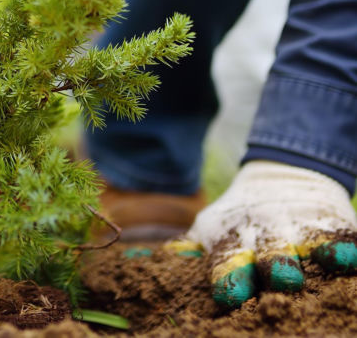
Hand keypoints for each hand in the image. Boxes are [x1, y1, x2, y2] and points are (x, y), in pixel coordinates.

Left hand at [170, 160, 356, 307]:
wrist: (280, 177)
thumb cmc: (240, 221)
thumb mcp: (211, 230)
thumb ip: (187, 250)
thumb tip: (136, 262)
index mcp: (233, 242)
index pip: (228, 263)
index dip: (229, 278)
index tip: (229, 295)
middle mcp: (266, 237)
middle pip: (269, 255)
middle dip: (273, 266)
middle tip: (279, 278)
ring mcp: (301, 229)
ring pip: (308, 244)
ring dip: (313, 253)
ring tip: (324, 260)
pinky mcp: (333, 223)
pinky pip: (344, 235)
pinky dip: (348, 244)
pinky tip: (351, 253)